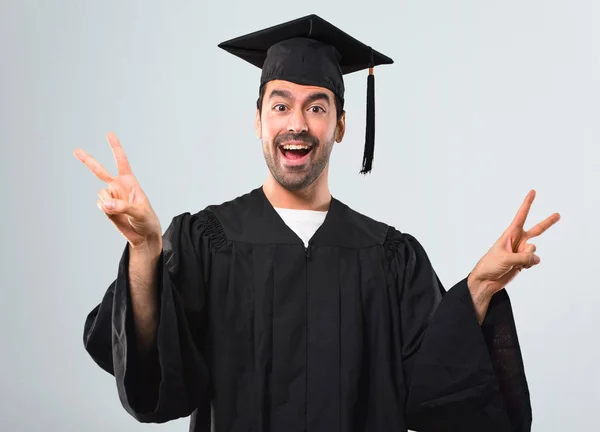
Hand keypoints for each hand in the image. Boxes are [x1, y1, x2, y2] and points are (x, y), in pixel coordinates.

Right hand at [74, 132, 161, 249]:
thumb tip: (104, 204)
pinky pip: (100, 205)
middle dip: (87, 160)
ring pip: (101, 194)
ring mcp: (111, 197)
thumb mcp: (139, 211)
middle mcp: (118, 187)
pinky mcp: (106, 208)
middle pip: (100, 171)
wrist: (143, 235)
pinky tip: (114, 214)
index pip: (121, 161)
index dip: (115, 147)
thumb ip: (122, 206)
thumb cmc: (147, 220)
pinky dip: (105, 210)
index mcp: (130, 182)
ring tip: (120, 210)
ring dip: (108, 202)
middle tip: (75, 150)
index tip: (109, 134)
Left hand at [467, 190, 559, 320]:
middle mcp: (517, 240)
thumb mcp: (506, 258)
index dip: (527, 204)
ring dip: (528, 257)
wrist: (487, 280)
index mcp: (510, 234)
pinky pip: (534, 260)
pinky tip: (519, 268)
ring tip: (516, 262)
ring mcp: (521, 251)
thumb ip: (523, 257)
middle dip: (547, 222)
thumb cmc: (490, 264)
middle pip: (536, 230)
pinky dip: (529, 265)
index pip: (520, 216)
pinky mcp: (524, 261)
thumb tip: (537, 258)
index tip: (533, 192)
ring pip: (534, 250)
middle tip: (558, 214)